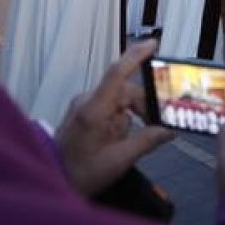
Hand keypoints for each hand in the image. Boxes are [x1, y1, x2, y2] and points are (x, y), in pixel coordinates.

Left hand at [56, 39, 174, 195]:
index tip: (154, 44)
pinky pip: (110, 108)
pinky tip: (118, 141)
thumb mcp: (119, 160)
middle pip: (125, 91)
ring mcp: (84, 105)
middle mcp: (87, 101)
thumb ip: (147, 141)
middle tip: (157, 128)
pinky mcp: (84, 112)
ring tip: (128, 144)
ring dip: (131, 117)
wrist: (55, 180)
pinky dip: (120, 120)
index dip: (136, 55)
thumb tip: (169, 130)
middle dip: (143, 108)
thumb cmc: (81, 172)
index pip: (117, 73)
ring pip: (120, 101)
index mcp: (94, 110)